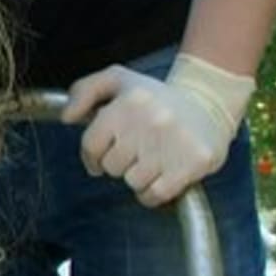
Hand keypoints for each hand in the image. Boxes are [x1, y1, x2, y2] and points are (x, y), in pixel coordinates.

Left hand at [61, 53, 253, 206]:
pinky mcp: (192, 163)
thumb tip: (67, 118)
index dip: (93, 155)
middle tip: (136, 150)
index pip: (91, 145)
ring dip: (137, 177)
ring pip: (132, 182)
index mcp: (128, 101)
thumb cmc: (154, 97)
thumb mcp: (117, 80)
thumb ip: (84, 91)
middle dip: (119, 162)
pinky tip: (160, 176)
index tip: (103, 154)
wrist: (208, 103)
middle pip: (112, 166)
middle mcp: (150, 121)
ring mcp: (173, 143)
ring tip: (151, 159)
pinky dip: (152, 193)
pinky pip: (155, 195)